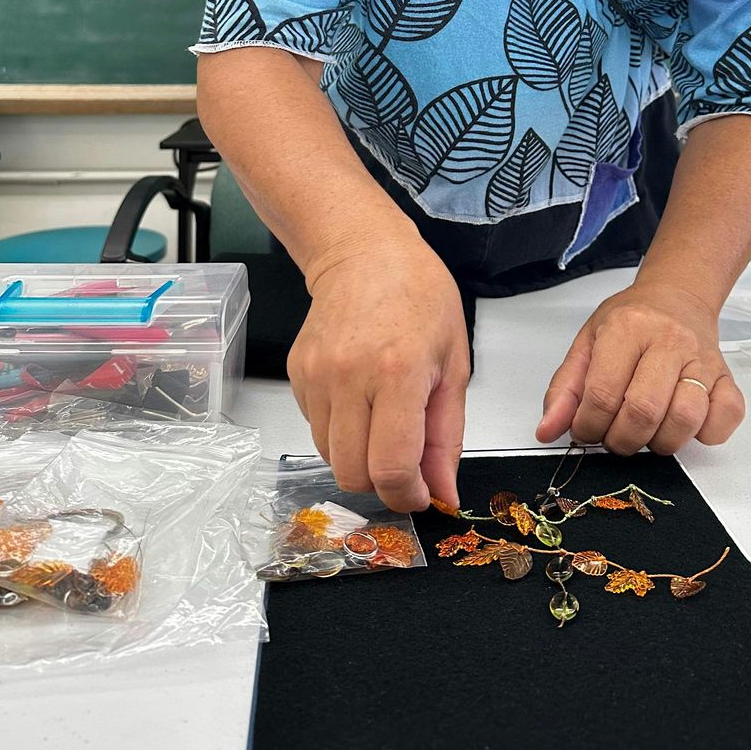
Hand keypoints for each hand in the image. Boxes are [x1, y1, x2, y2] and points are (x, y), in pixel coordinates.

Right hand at [287, 240, 470, 512]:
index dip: (406, 496)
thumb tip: (443, 493)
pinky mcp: (296, 375)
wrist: (365, 252)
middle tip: (405, 466)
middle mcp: (349, 377)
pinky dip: (341, 432)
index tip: (421, 495)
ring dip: (360, 459)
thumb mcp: (454, 364)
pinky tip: (360, 400)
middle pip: (353, 474)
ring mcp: (315, 376)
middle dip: (382, 484)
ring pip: (330, 458)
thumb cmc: (419, 296)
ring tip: (384, 422)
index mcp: (397, 372)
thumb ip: (446, 436)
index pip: (390, 467)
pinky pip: (316, 430)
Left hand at [535, 280, 744, 454]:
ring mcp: (703, 359)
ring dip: (660, 442)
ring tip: (646, 432)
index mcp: (627, 328)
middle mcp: (669, 340)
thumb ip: (565, 388)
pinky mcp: (727, 377)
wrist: (677, 296)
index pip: (602, 393)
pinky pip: (725, 418)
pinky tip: (684, 424)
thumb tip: (547, 431)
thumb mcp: (587, 342)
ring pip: (685, 419)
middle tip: (614, 437)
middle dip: (621, 440)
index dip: (587, 426)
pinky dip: (705, 434)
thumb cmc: (631, 321)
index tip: (585, 430)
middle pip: (643, 410)